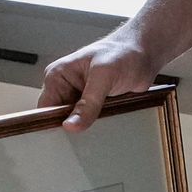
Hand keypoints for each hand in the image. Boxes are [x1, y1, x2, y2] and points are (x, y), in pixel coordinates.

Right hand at [39, 28, 164, 130]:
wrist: (146, 53)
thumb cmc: (123, 53)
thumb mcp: (103, 76)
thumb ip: (88, 103)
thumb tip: (70, 125)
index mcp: (58, 76)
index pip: (45, 107)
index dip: (52, 123)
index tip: (63, 139)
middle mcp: (66, 88)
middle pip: (59, 118)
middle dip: (71, 129)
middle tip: (84, 138)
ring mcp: (80, 98)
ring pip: (75, 123)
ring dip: (86, 130)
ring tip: (98, 133)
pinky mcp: (95, 106)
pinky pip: (90, 123)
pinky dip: (97, 128)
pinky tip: (105, 130)